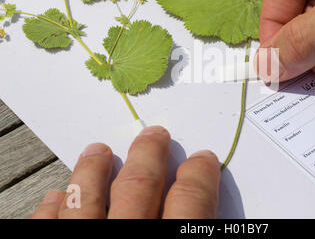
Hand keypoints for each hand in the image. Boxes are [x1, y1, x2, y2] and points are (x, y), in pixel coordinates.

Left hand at [30, 126, 220, 218]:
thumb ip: (201, 229)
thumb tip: (217, 208)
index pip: (191, 203)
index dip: (200, 177)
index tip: (203, 160)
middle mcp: (127, 237)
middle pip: (139, 187)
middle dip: (149, 156)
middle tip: (154, 135)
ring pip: (86, 199)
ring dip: (92, 171)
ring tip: (97, 150)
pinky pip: (47, 225)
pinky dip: (52, 208)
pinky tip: (55, 195)